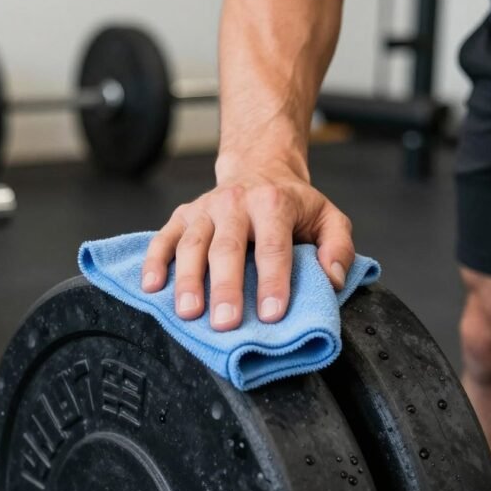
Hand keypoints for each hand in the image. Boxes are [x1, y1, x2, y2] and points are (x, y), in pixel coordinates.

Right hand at [141, 157, 353, 330]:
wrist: (259, 168)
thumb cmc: (293, 204)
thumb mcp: (328, 217)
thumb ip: (339, 248)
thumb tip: (333, 280)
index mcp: (273, 203)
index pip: (274, 246)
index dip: (273, 281)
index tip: (272, 314)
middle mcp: (235, 202)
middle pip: (227, 247)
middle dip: (226, 287)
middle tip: (226, 323)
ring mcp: (205, 209)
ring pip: (192, 244)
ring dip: (187, 280)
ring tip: (188, 313)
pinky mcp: (183, 215)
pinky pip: (163, 237)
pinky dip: (154, 261)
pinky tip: (151, 286)